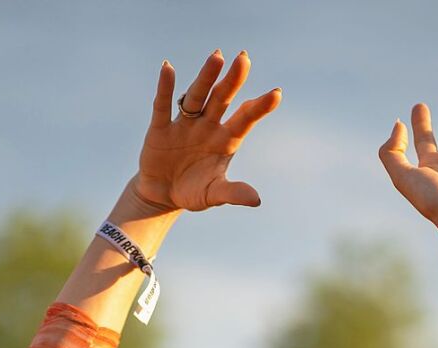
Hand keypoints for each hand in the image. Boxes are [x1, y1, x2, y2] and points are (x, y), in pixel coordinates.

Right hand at [135, 50, 281, 211]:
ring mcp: (185, 124)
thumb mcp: (213, 195)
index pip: (245, 119)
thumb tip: (256, 200)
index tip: (276, 94)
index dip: (259, 107)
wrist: (162, 196)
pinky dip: (165, 88)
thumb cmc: (193, 193)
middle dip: (233, 80)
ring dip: (206, 77)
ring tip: (217, 57)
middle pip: (222, 99)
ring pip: (197, 97)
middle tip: (244, 59)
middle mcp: (207, 126)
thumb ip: (232, 193)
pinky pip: (163, 105)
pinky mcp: (161, 128)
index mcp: (225, 140)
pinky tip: (168, 68)